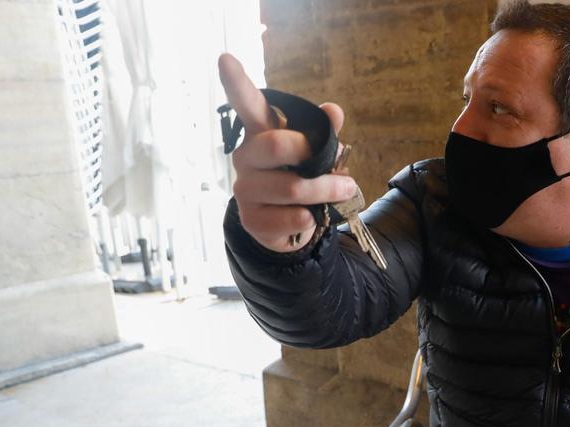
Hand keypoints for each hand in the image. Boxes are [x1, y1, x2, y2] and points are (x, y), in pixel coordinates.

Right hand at [217, 53, 358, 251]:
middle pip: (275, 146)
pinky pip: (289, 218)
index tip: (225, 58)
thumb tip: (333, 111)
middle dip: (314, 156)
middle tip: (340, 165)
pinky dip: (310, 218)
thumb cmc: (303, 178)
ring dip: (326, 191)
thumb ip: (325, 133)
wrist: (292, 224)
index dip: (236, 83)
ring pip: (291, 187)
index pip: (247, 105)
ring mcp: (245, 189)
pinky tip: (311, 217)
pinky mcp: (251, 219)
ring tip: (344, 190)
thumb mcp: (318, 154)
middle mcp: (246, 157)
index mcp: (261, 133)